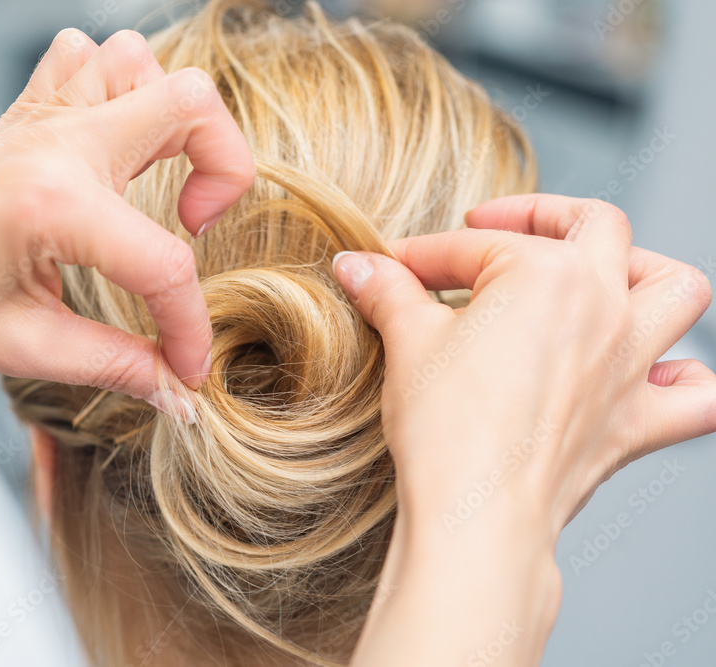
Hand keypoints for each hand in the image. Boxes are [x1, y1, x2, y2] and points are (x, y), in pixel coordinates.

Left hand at [0, 29, 254, 412]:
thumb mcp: (18, 347)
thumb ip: (113, 365)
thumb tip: (176, 392)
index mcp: (54, 203)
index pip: (165, 263)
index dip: (190, 327)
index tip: (186, 369)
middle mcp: (55, 143)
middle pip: (190, 105)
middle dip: (227, 169)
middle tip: (195, 226)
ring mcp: (40, 118)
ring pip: (140, 62)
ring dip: (170, 116)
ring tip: (156, 177)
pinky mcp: (25, 114)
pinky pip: (87, 59)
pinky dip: (116, 88)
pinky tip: (109, 146)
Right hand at [334, 193, 714, 533]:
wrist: (477, 513)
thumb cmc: (447, 429)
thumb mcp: (407, 342)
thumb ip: (389, 291)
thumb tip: (357, 266)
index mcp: (546, 274)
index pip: (475, 246)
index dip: (424, 254)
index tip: (393, 269)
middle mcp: (604, 307)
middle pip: (596, 226)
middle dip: (541, 216)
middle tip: (493, 231)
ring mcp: (629, 364)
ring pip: (677, 289)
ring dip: (643, 270)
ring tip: (600, 274)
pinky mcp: (637, 422)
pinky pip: (698, 395)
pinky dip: (685, 378)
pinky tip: (654, 372)